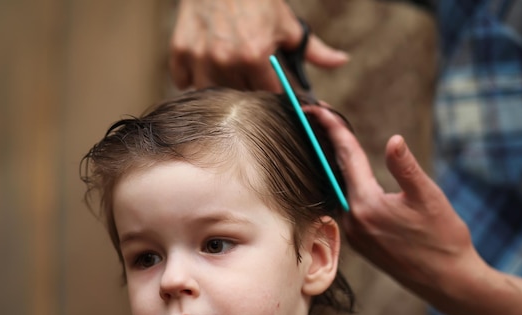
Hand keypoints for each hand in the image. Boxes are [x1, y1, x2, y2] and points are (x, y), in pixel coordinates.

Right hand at [170, 0, 348, 90]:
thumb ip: (313, 50)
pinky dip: (192, 78)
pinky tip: (205, 64)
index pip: (268, 96)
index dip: (272, 94)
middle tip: (249, 73)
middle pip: (239, 97)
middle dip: (247, 89)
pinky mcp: (179, 52)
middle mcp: (227, 60)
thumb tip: (342, 61)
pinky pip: (184, 82)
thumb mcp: (287, 24)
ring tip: (227, 70)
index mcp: (256, 55)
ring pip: (211, 94)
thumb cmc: (256, 0)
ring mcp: (200, 57)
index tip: (271, 88)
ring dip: (219, 88)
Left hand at [306, 105, 521, 314]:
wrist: (448, 282)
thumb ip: (406, 168)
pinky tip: (349, 174)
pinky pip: (349, 205)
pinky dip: (348, 185)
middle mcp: (353, 220)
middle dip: (330, 142)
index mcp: (366, 205)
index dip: (333, 128)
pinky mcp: (361, 242)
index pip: (346, 157)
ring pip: (343, 189)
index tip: (317, 108)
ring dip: (338, 163)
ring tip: (332, 138)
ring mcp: (355, 234)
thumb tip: (393, 140)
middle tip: (320, 115)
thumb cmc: (443, 240)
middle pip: (338, 171)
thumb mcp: (429, 198)